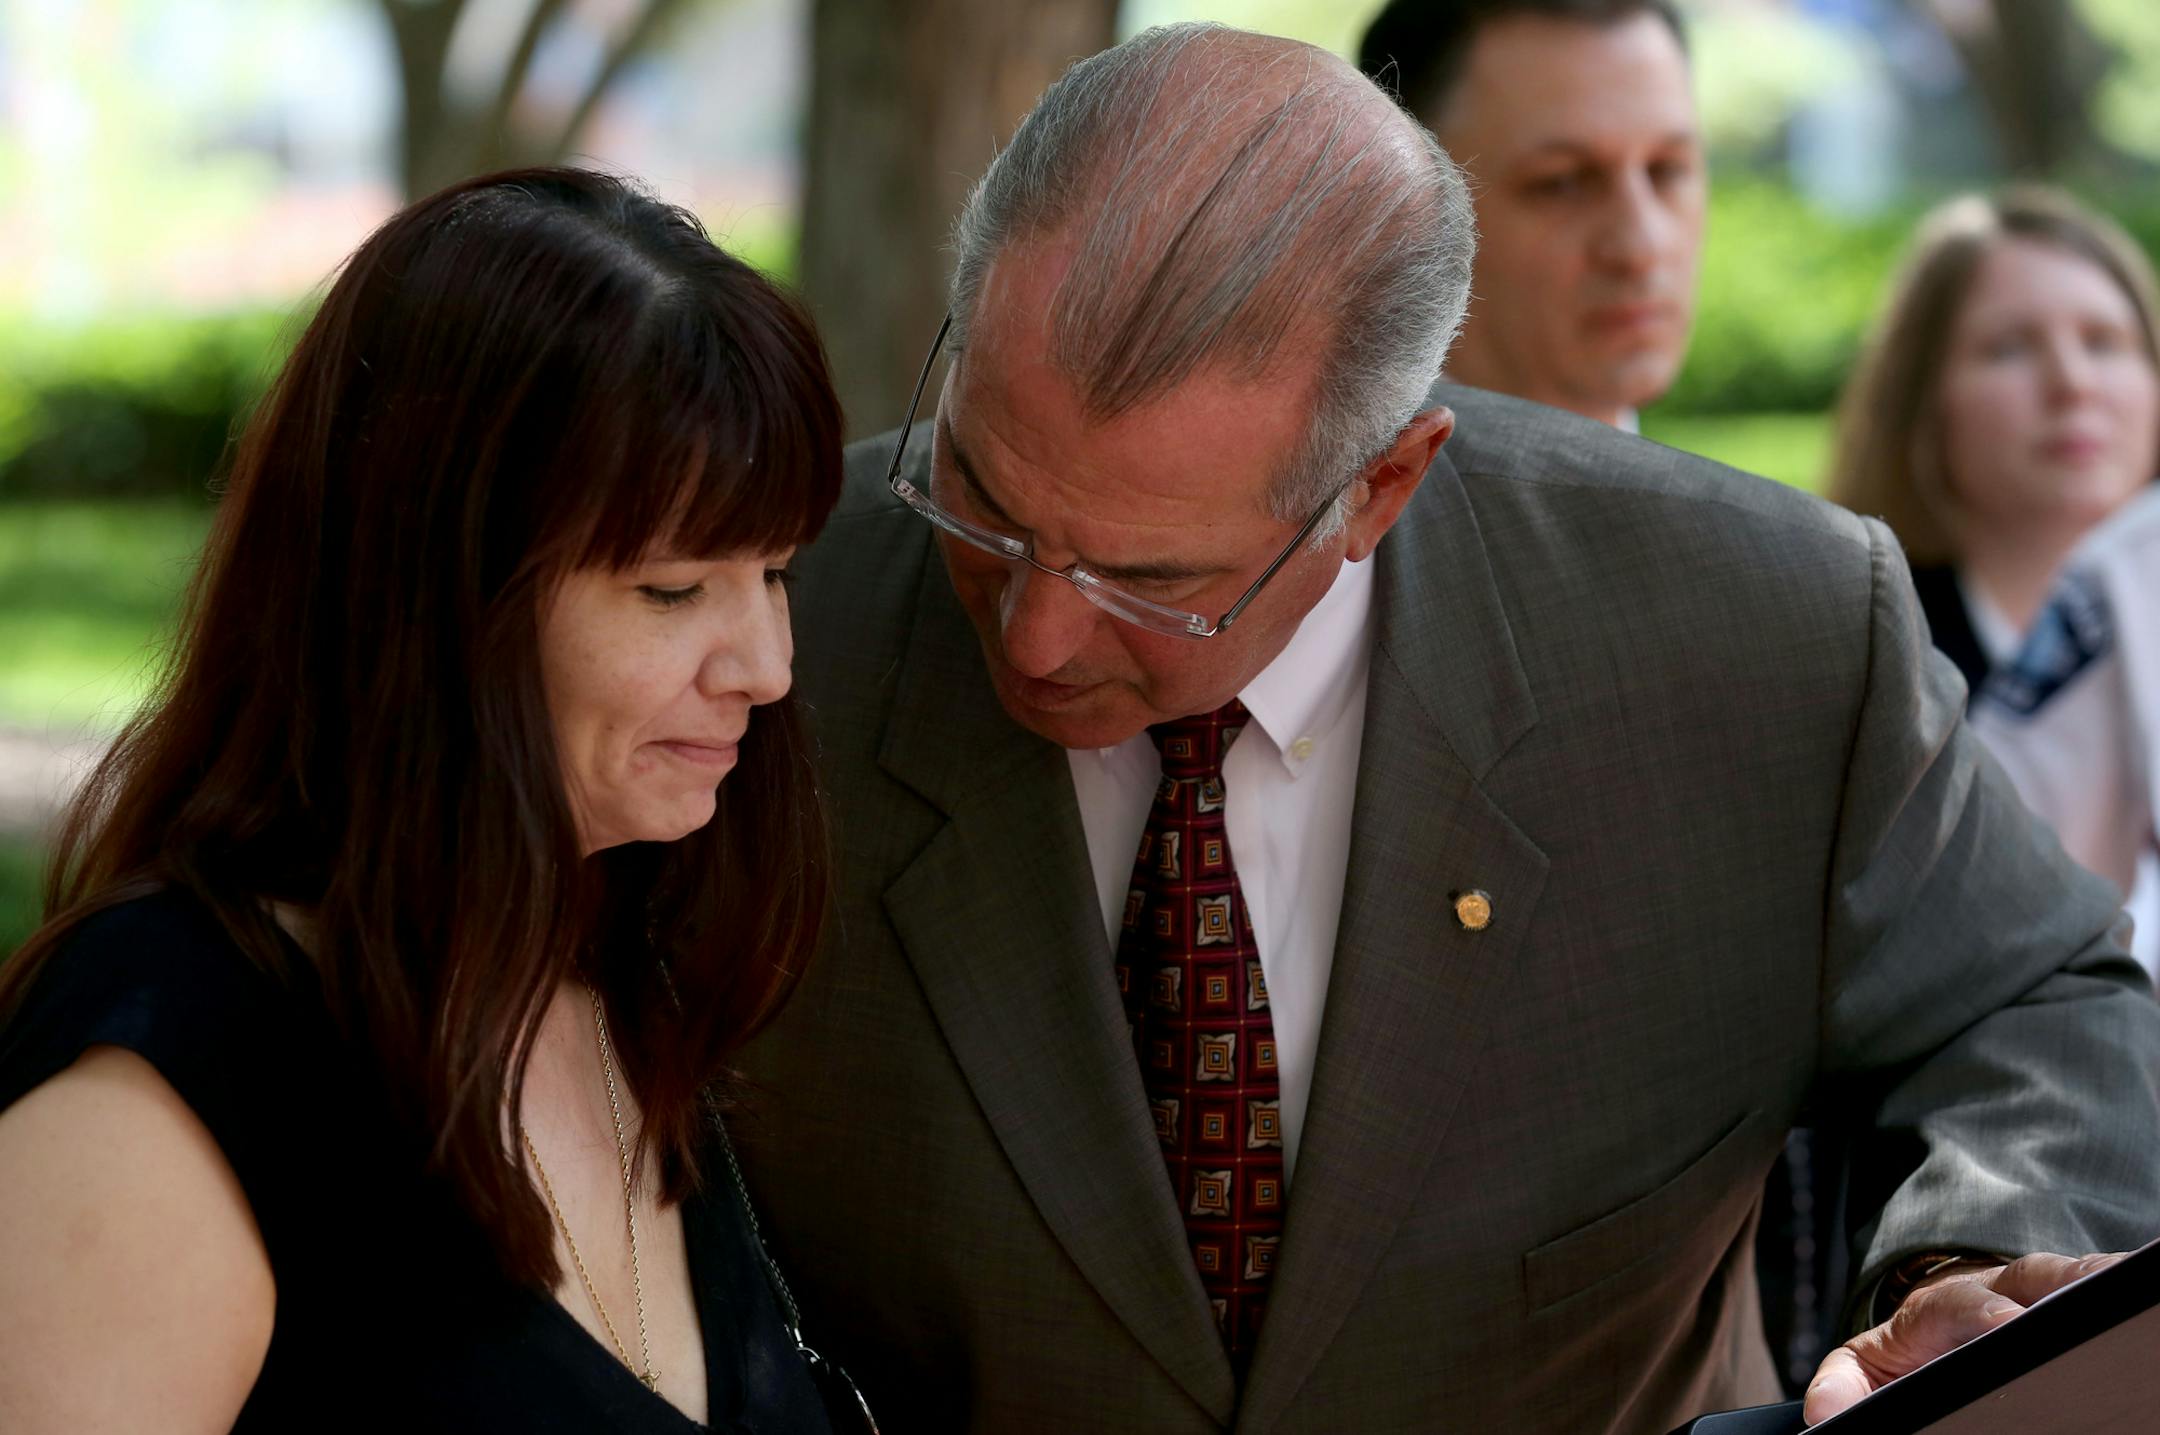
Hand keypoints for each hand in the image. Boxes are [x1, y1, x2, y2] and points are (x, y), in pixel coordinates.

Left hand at [1802, 1251, 2126, 1423]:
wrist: (1934, 1330)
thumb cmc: (1905, 1355)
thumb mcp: (1864, 1368)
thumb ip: (1843, 1385)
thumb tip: (1824, 1412)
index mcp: (1939, 1308)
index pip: (1961, 1303)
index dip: (1984, 1312)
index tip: (2008, 1325)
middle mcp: (1994, 1290)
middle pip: (2032, 1275)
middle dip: (2061, 1282)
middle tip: (2087, 1297)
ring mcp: (2036, 1297)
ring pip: (2070, 1280)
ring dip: (2099, 1281)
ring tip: (2128, 1287)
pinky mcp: (2067, 1309)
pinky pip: (2094, 1299)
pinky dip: (2116, 1296)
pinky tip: (2141, 1303)